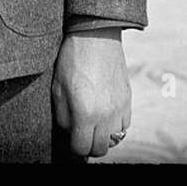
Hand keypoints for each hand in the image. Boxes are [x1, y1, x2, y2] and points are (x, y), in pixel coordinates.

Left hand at [51, 29, 130, 158]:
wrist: (96, 36)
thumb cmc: (73, 60)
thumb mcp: (58, 88)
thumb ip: (63, 116)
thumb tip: (69, 133)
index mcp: (85, 113)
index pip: (81, 148)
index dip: (73, 148)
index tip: (70, 140)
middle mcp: (106, 115)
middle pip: (100, 149)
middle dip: (88, 146)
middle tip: (80, 135)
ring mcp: (119, 108)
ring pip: (114, 139)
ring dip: (103, 137)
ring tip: (92, 125)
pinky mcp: (128, 100)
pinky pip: (124, 125)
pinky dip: (115, 126)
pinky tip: (104, 114)